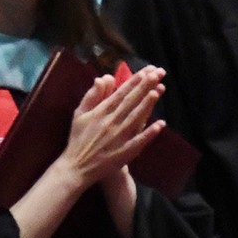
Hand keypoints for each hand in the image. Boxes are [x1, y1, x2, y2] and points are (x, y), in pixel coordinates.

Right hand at [60, 66, 167, 186]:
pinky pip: (139, 141)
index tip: (147, 70)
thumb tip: (105, 77)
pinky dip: (149, 133)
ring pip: (135, 118)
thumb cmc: (79, 138)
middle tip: (158, 72)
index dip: (134, 81)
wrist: (76, 167)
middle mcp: (111, 122)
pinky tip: (160, 124)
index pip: (121, 93)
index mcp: (101, 111)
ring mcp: (119, 137)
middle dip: (145, 86)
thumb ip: (92, 95)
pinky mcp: (124, 152)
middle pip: (131, 101)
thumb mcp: (80, 113)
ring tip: (158, 90)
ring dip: (147, 104)